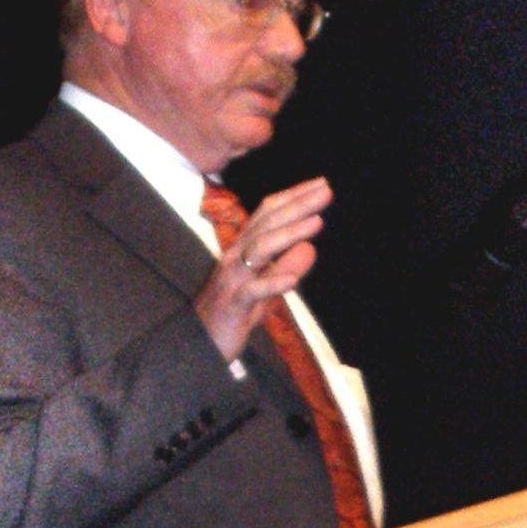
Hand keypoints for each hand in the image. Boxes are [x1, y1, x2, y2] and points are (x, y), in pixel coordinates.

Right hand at [194, 177, 331, 360]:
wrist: (200, 343)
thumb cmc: (233, 312)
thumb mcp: (264, 288)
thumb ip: (284, 266)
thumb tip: (310, 248)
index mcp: (242, 249)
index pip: (267, 215)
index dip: (292, 197)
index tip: (320, 184)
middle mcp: (236, 257)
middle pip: (267, 224)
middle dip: (297, 205)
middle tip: (326, 190)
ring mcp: (233, 279)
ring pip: (260, 249)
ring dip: (289, 234)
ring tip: (317, 221)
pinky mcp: (233, 304)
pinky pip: (252, 291)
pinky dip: (273, 282)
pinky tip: (293, 281)